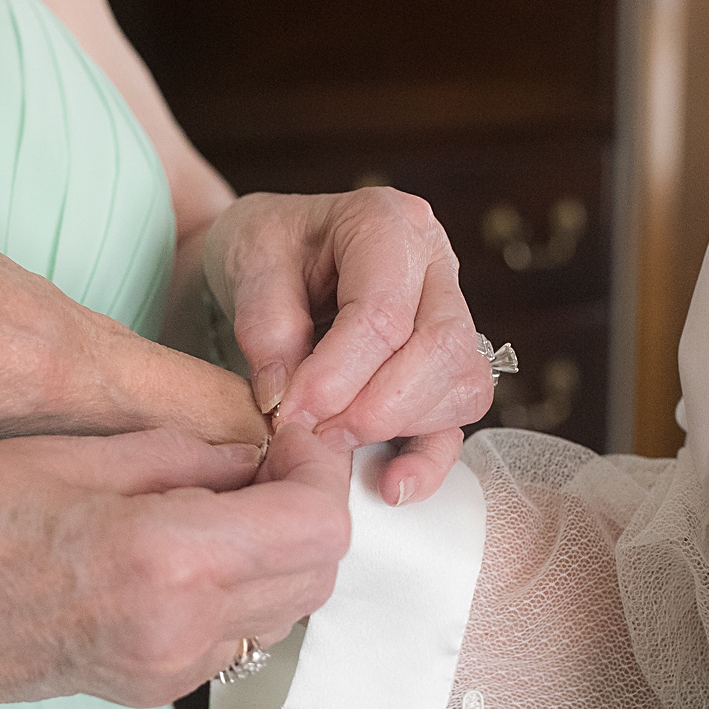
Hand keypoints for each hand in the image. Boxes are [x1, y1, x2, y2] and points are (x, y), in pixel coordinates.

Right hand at [0, 424, 352, 708]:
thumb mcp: (66, 453)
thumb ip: (180, 454)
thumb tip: (255, 450)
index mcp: (167, 558)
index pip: (314, 523)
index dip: (322, 468)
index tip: (295, 430)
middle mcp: (184, 627)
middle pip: (318, 572)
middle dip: (308, 504)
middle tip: (266, 456)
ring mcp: (170, 668)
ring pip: (287, 608)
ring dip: (281, 548)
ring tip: (225, 497)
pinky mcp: (154, 688)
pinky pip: (237, 633)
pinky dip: (241, 585)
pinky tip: (188, 546)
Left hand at [201, 189, 492, 505]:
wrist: (271, 254)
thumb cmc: (263, 248)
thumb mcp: (246, 261)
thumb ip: (265, 324)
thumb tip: (286, 399)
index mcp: (386, 223)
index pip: (383, 314)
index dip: (336, 376)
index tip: (287, 413)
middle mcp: (435, 265)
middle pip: (441, 351)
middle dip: (373, 409)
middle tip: (311, 434)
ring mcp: (451, 314)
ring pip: (462, 386)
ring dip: (396, 428)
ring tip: (330, 441)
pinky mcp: (445, 365)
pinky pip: (459, 418)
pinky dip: (428, 457)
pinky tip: (390, 485)